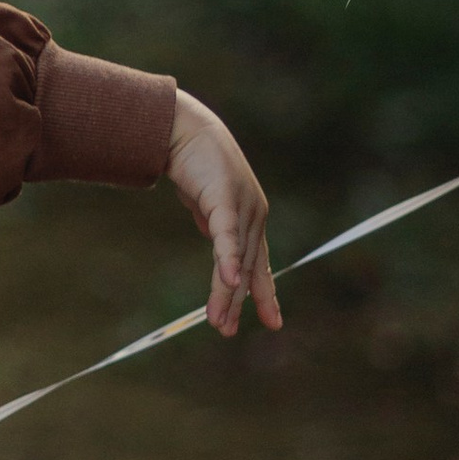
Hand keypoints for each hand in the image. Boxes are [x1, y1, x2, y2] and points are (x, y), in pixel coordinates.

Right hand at [166, 90, 281, 337]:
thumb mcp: (208, 203)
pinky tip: (229, 283)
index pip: (260, 263)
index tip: (273, 321)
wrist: (185, 128)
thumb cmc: (196, 163)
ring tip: (220, 323)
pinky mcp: (224, 199)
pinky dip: (228, 261)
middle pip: (248, 268)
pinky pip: (226, 237)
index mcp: (251, 218)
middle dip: (239, 302)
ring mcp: (242, 207)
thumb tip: (221, 250)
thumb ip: (217, 226)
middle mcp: (253, 214)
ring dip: (228, 294)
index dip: (265, 293)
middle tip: (229, 332)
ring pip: (237, 260)